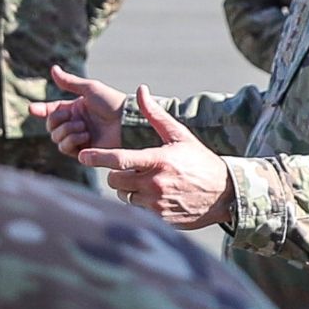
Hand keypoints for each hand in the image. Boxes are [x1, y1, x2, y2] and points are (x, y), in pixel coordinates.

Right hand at [35, 65, 131, 161]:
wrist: (127, 122)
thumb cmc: (112, 103)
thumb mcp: (90, 89)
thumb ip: (69, 82)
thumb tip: (53, 69)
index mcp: (75, 109)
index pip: (52, 110)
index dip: (41, 110)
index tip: (32, 108)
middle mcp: (75, 124)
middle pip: (51, 126)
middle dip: (58, 121)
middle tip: (74, 117)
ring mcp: (79, 138)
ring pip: (56, 138)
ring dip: (68, 130)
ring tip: (84, 127)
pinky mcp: (84, 152)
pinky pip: (66, 148)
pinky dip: (73, 140)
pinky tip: (86, 135)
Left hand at [80, 99, 232, 228]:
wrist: (225, 194)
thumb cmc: (200, 161)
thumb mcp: (180, 135)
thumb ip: (156, 114)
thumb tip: (141, 90)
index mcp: (158, 160)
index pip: (121, 159)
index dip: (99, 157)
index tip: (82, 156)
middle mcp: (156, 183)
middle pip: (115, 180)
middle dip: (116, 174)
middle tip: (130, 170)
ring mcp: (157, 203)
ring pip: (124, 196)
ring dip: (127, 190)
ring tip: (145, 182)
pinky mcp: (161, 219)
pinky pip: (137, 211)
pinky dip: (139, 203)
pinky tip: (155, 196)